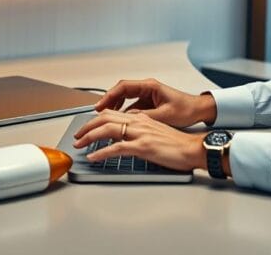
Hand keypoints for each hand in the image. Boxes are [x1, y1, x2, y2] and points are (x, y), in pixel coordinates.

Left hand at [72, 110, 206, 171]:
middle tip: (77, 136)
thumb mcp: (156, 133)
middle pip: (105, 118)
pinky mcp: (143, 146)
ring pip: (107, 130)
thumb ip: (140, 133)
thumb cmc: (178, 144)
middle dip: (87, 127)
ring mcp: (140, 133)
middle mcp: (139, 121)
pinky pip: (116, 148)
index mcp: (142, 118)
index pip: (113, 114)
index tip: (87, 128)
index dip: (96, 120)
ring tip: (79, 145)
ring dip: (89, 137)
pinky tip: (93, 157)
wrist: (193, 148)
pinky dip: (102, 152)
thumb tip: (125, 140)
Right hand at [92, 78, 215, 127]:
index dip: (109, 96)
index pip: (123, 87)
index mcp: (150, 86)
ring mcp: (147, 95)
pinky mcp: (149, 103)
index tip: (100, 106)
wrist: (199, 110)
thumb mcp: (165, 115)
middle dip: (108, 101)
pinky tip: (120, 122)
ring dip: (114, 107)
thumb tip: (127, 120)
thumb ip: (145, 118)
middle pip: (121, 91)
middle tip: (96, 113)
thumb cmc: (186, 109)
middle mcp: (147, 88)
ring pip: (125, 98)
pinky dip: (123, 112)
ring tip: (105, 118)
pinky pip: (131, 105)